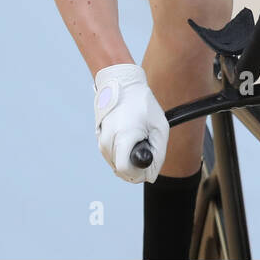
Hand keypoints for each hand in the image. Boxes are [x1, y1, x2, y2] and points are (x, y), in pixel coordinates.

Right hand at [93, 64, 168, 182]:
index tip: (147, 166)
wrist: (122, 84)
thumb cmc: (142, 103)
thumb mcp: (159, 127)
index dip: (138, 174)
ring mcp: (101, 140)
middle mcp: (108, 141)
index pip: (125, 170)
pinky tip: (130, 138)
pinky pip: (111, 155)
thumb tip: (150, 175)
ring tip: (138, 139)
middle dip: (135, 167)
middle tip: (146, 150)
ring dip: (128, 160)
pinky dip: (121, 153)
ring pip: (115, 164)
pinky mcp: (99, 138)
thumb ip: (158, 154)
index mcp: (123, 137)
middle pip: (120, 171)